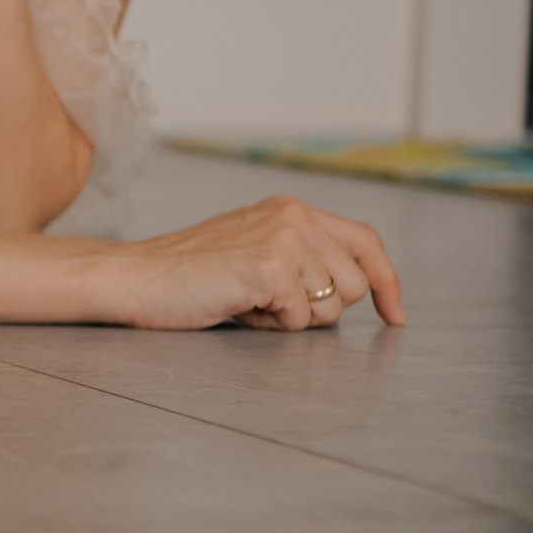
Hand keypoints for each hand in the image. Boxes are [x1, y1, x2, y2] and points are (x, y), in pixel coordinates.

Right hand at [105, 195, 405, 329]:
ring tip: (249, 302)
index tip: (395, 314)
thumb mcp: (254, 246)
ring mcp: (284, 240)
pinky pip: (299, 319)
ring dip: (295, 318)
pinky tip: (237, 306)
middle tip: (268, 302)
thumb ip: (300, 254)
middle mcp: (294, 217)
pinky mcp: (271, 269)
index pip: (365, 241)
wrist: (138, 276)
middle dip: (320, 307)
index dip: (387, 281)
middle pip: (354, 283)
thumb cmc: (188, 272)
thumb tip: (354, 286)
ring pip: (332, 305)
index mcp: (291, 208)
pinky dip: (270, 324)